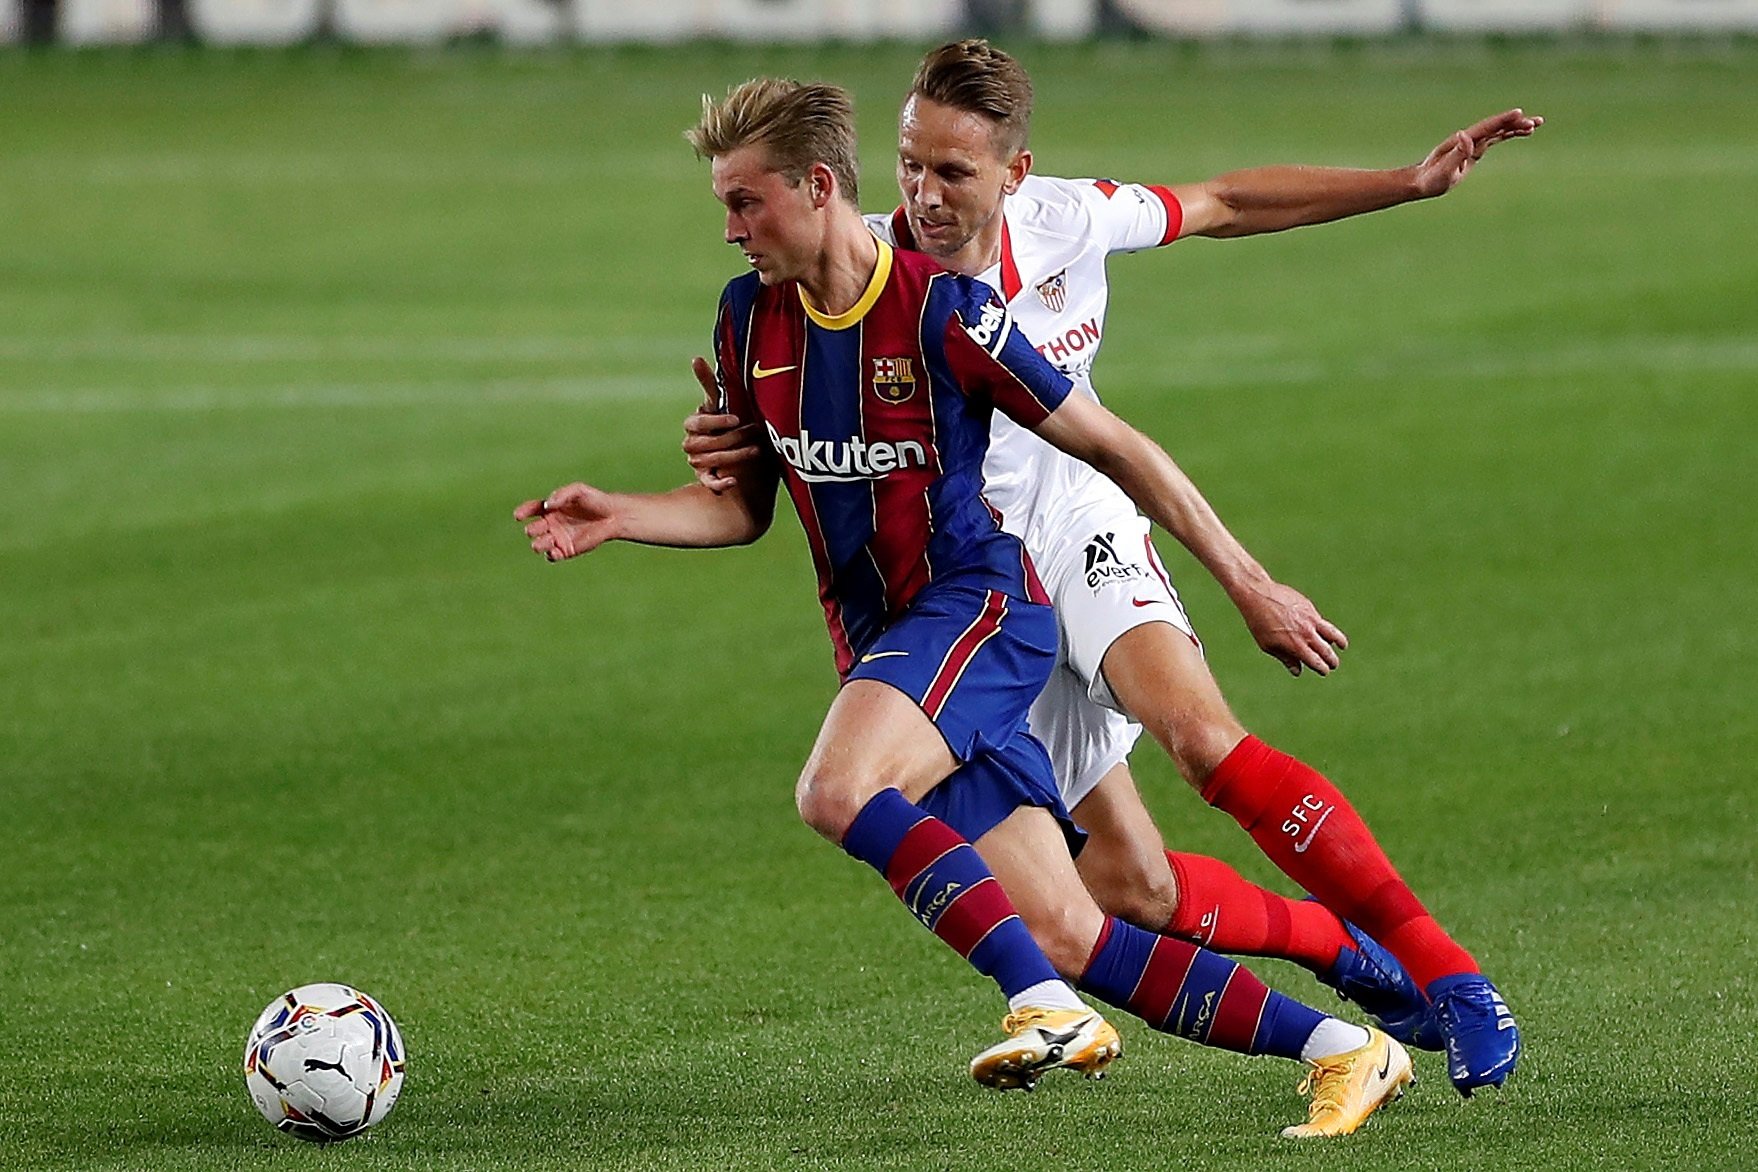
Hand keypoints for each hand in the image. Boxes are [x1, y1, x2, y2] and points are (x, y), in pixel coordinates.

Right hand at [514, 483, 619, 561]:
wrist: (613, 516)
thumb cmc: (595, 500)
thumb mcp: (578, 491)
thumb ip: (561, 495)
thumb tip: (546, 504)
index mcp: (550, 508)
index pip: (531, 510)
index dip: (523, 512)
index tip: (518, 515)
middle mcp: (551, 524)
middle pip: (533, 529)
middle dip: (533, 530)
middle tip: (541, 527)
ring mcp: (558, 538)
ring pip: (539, 544)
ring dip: (538, 544)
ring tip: (547, 542)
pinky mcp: (567, 550)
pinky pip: (552, 556)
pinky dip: (550, 555)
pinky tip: (555, 551)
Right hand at [683, 355, 764, 492]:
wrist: (745, 451)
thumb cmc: (732, 420)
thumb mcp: (724, 401)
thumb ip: (710, 382)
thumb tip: (695, 358)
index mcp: (694, 423)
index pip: (695, 423)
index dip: (715, 422)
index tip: (736, 419)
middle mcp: (692, 443)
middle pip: (704, 444)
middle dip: (732, 438)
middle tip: (755, 432)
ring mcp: (698, 461)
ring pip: (708, 461)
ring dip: (733, 456)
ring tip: (757, 450)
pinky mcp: (707, 478)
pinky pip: (708, 483)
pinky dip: (719, 484)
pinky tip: (733, 481)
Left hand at [1232, 579, 1348, 676]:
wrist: (1258, 595)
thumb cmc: (1258, 622)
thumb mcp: (1268, 645)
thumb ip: (1285, 658)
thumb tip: (1298, 671)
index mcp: (1295, 645)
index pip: (1316, 662)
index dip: (1322, 669)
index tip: (1324, 671)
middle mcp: (1306, 633)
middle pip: (1326, 651)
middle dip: (1331, 660)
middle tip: (1333, 664)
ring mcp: (1310, 619)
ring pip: (1332, 633)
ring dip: (1340, 641)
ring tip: (1343, 646)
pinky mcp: (1309, 607)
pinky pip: (1321, 621)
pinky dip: (1324, 628)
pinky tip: (1323, 631)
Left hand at [1411, 108, 1543, 197]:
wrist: (1421, 182)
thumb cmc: (1431, 179)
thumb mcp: (1444, 170)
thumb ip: (1456, 154)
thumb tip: (1465, 135)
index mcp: (1462, 141)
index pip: (1486, 128)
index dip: (1502, 120)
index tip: (1519, 113)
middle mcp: (1468, 139)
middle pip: (1495, 127)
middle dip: (1515, 123)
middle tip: (1536, 122)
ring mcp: (1472, 144)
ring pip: (1497, 132)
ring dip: (1515, 128)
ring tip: (1536, 124)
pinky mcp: (1474, 152)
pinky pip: (1494, 140)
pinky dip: (1507, 135)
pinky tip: (1520, 134)